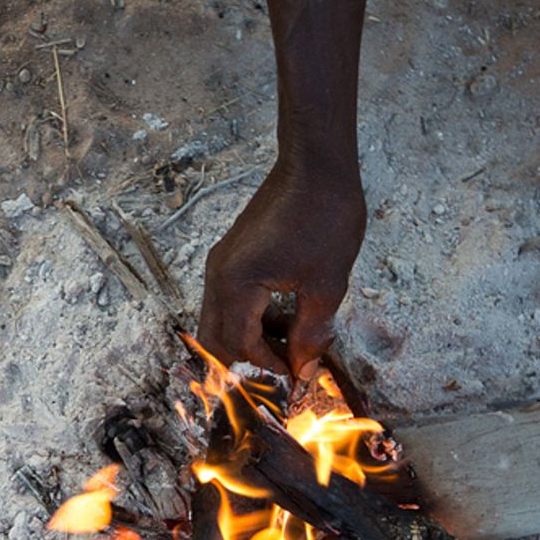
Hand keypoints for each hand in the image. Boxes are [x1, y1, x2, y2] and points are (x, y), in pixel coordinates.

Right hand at [199, 163, 365, 375]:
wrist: (316, 165)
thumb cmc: (323, 215)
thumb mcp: (326, 283)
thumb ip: (311, 333)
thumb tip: (304, 368)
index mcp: (237, 284)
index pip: (240, 344)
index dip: (268, 365)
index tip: (296, 374)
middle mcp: (217, 276)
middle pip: (214, 339)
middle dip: (245, 359)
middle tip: (281, 366)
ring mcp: (220, 264)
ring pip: (219, 321)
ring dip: (248, 338)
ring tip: (289, 338)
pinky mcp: (230, 256)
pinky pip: (227, 300)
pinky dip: (248, 317)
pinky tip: (282, 313)